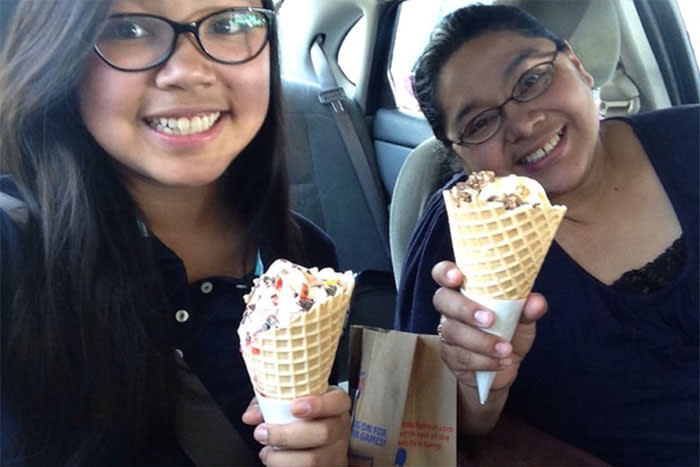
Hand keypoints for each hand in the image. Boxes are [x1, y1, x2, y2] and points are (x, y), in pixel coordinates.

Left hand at [242, 386, 350, 465]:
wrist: (317, 439)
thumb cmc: (301, 415)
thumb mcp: (289, 400)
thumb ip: (269, 403)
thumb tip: (251, 416)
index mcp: (335, 404)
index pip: (337, 402)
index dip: (318, 404)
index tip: (293, 407)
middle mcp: (339, 428)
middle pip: (323, 433)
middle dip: (287, 435)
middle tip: (262, 433)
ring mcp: (336, 452)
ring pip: (313, 460)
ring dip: (282, 458)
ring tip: (266, 452)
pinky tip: (274, 461)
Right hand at [432, 261, 547, 393]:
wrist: (504, 367)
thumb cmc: (508, 332)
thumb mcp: (522, 319)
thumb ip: (527, 309)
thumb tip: (536, 301)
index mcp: (465, 290)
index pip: (443, 273)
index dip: (445, 272)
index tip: (458, 277)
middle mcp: (451, 308)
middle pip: (442, 300)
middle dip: (465, 309)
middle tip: (489, 319)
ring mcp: (448, 333)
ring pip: (453, 332)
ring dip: (482, 341)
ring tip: (506, 348)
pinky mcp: (450, 356)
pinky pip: (461, 357)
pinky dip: (485, 360)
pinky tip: (501, 361)